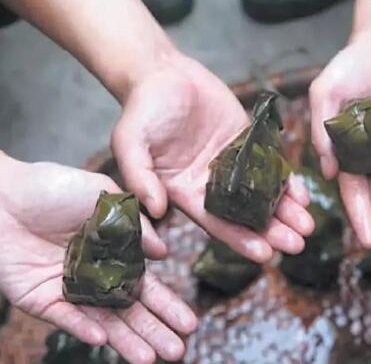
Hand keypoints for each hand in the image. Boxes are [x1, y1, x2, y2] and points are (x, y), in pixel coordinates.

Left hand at [0, 156, 196, 363]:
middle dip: (154, 331)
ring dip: (126, 341)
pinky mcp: (41, 298)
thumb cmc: (56, 187)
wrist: (7, 194)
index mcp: (116, 255)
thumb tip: (166, 253)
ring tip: (150, 360)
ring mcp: (70, 289)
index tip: (189, 322)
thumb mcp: (107, 198)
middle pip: (130, 310)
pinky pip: (66, 316)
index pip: (147, 286)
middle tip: (177, 352)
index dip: (168, 305)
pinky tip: (104, 337)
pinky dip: (83, 327)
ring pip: (102, 321)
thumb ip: (137, 226)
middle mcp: (97, 276)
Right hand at [112, 54, 312, 262]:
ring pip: (263, 194)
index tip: (265, 255)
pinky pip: (270, 165)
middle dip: (271, 232)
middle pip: (246, 216)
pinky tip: (303, 195)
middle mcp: (211, 184)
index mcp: (185, 192)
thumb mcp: (130, 142)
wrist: (163, 73)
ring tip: (308, 226)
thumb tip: (155, 211)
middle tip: (297, 245)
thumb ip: (139, 176)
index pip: (216, 223)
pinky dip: (286, 181)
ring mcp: (232, 164)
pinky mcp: (247, 142)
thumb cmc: (142, 109)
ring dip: (285, 212)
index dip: (240, 240)